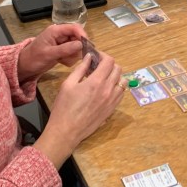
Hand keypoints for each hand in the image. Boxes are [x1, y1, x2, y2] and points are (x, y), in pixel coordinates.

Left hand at [17, 24, 89, 81]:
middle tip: (73, 57)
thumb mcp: (49, 54)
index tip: (87, 45)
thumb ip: (65, 49)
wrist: (25, 66)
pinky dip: (70, 59)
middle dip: (77, 48)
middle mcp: (60, 35)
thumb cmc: (34, 58)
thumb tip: (81, 44)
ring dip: (73, 55)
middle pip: (77, 37)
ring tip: (64, 61)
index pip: (74, 28)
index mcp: (56, 31)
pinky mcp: (62, 50)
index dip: (82, 35)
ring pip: (76, 46)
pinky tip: (62, 62)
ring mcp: (62, 43)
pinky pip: (73, 53)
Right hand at [35, 52, 124, 167]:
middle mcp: (108, 89)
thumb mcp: (68, 84)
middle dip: (109, 64)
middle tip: (98, 67)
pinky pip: (121, 93)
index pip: (109, 61)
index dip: (103, 56)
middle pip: (118, 69)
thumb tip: (89, 58)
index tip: (96, 57)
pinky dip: (117, 87)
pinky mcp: (112, 109)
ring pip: (122, 81)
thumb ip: (80, 69)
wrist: (67, 131)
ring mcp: (112, 100)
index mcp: (96, 81)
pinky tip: (106, 89)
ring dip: (115, 76)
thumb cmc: (64, 107)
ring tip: (103, 78)